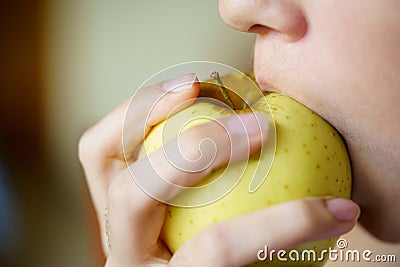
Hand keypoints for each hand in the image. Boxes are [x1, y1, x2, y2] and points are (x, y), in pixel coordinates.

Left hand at [79, 73, 359, 266]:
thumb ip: (270, 248)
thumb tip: (336, 216)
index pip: (218, 250)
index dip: (280, 227)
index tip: (333, 210)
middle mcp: (123, 250)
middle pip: (135, 194)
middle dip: (203, 148)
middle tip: (260, 125)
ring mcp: (105, 215)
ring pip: (99, 152)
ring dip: (150, 109)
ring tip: (196, 85)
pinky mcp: (103, 189)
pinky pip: (106, 140)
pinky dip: (141, 110)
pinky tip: (183, 93)